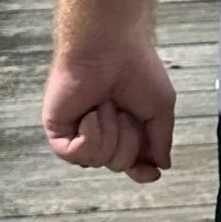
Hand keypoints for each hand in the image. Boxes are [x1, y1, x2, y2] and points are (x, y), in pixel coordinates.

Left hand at [42, 40, 177, 185]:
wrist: (110, 49)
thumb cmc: (137, 69)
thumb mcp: (161, 109)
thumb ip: (161, 140)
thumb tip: (162, 165)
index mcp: (127, 129)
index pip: (132, 163)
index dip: (141, 171)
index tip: (151, 173)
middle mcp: (102, 133)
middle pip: (119, 164)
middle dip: (128, 138)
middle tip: (125, 109)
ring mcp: (78, 133)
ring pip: (98, 160)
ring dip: (110, 131)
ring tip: (106, 104)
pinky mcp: (58, 130)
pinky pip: (76, 154)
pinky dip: (90, 134)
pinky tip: (91, 112)